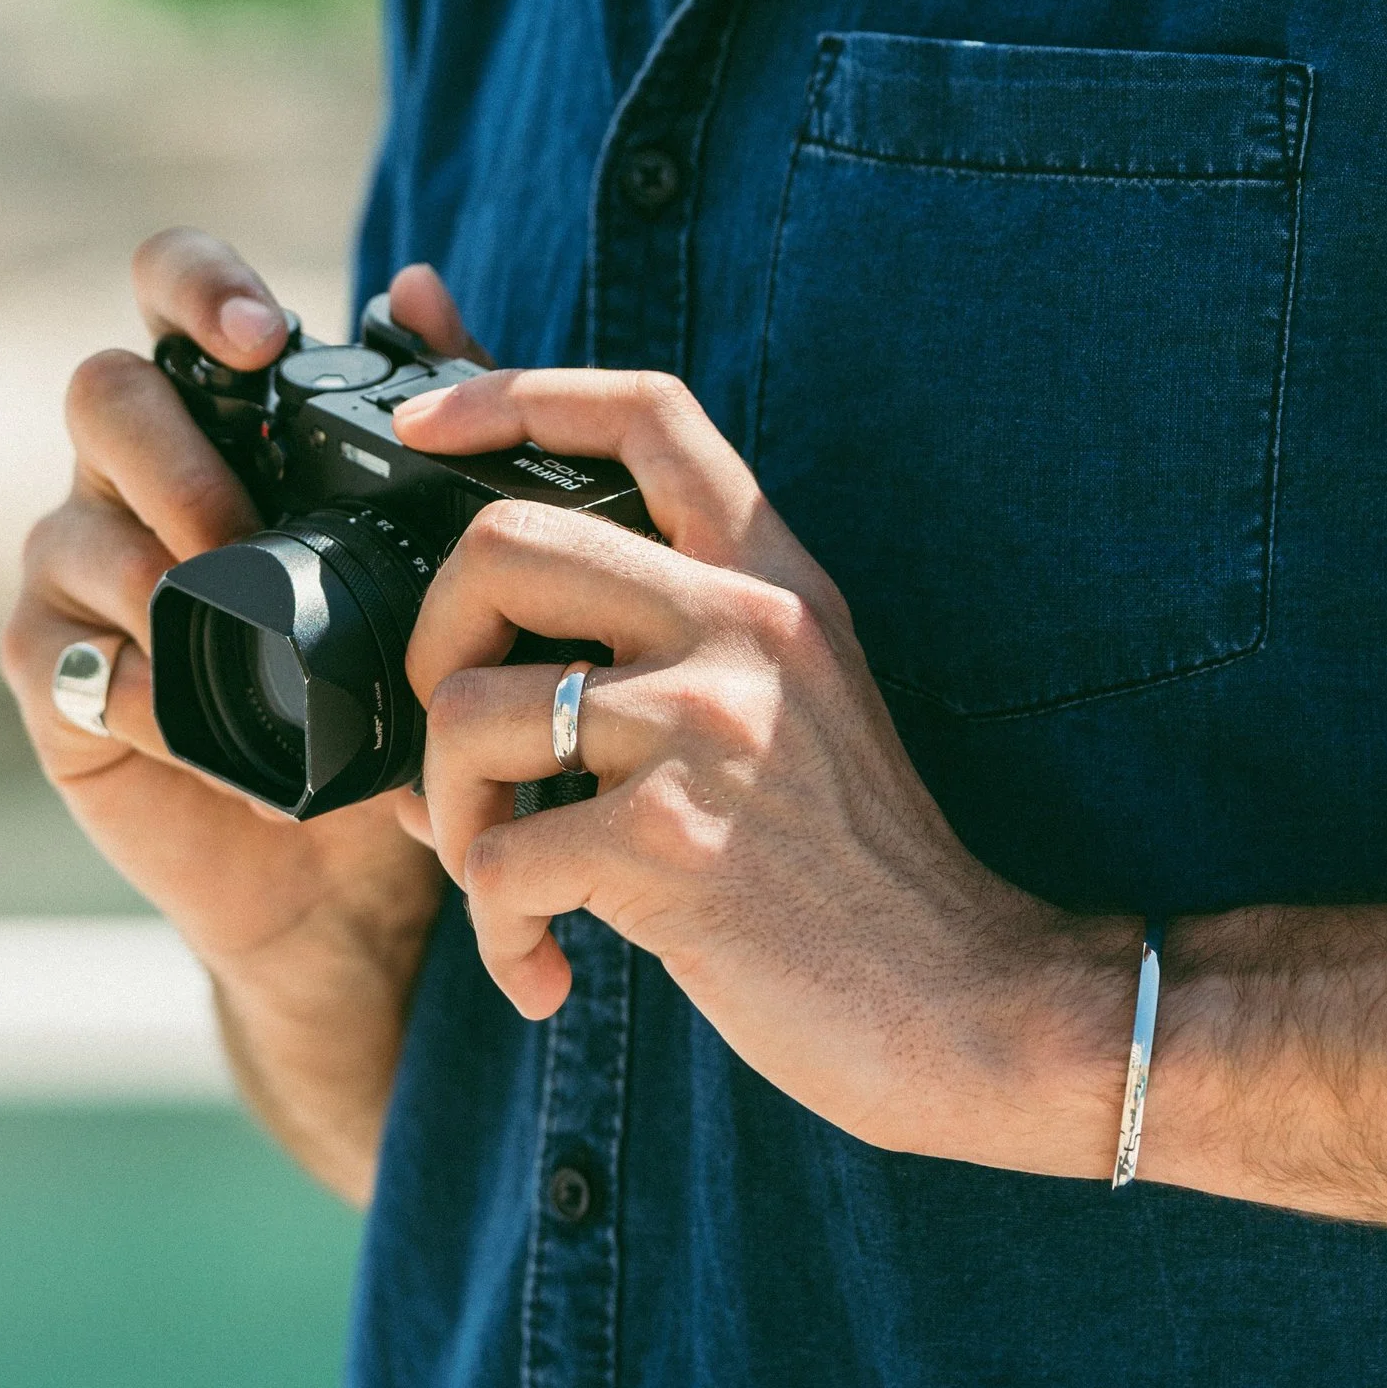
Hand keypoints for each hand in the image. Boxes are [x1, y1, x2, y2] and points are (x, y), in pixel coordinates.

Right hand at [0, 235, 467, 1194]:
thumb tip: (416, 283)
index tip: (265, 337)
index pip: (174, 296)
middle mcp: (140, 481)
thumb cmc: (399, 687)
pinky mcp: (60, 682)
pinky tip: (192, 705)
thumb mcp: (438, 553)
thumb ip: (438, 417)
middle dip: (169, 441)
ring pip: (68, 517)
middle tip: (239, 514)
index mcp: (228, 422)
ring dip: (151, 558)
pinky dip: (130, 672)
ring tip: (227, 611)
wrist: (359, 870)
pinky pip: (60, 649)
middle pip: (102, 389)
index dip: (199, 285)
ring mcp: (86, 579)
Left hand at [390, 296, 1131, 1174]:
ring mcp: (709, 729)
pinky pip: (494, 858)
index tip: (423, 425)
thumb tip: (524, 606)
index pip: (646, 412)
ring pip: (466, 711)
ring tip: (506, 884)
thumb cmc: (855, 864)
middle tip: (457, 740)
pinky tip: (548, 968)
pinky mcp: (671, 844)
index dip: (514, 390)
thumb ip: (684, 624)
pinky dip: (495, 931)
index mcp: (775, 582)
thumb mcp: (798, 697)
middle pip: (501, 543)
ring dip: (448, 815)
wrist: (963, 997)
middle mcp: (745, 628)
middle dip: (430, 646)